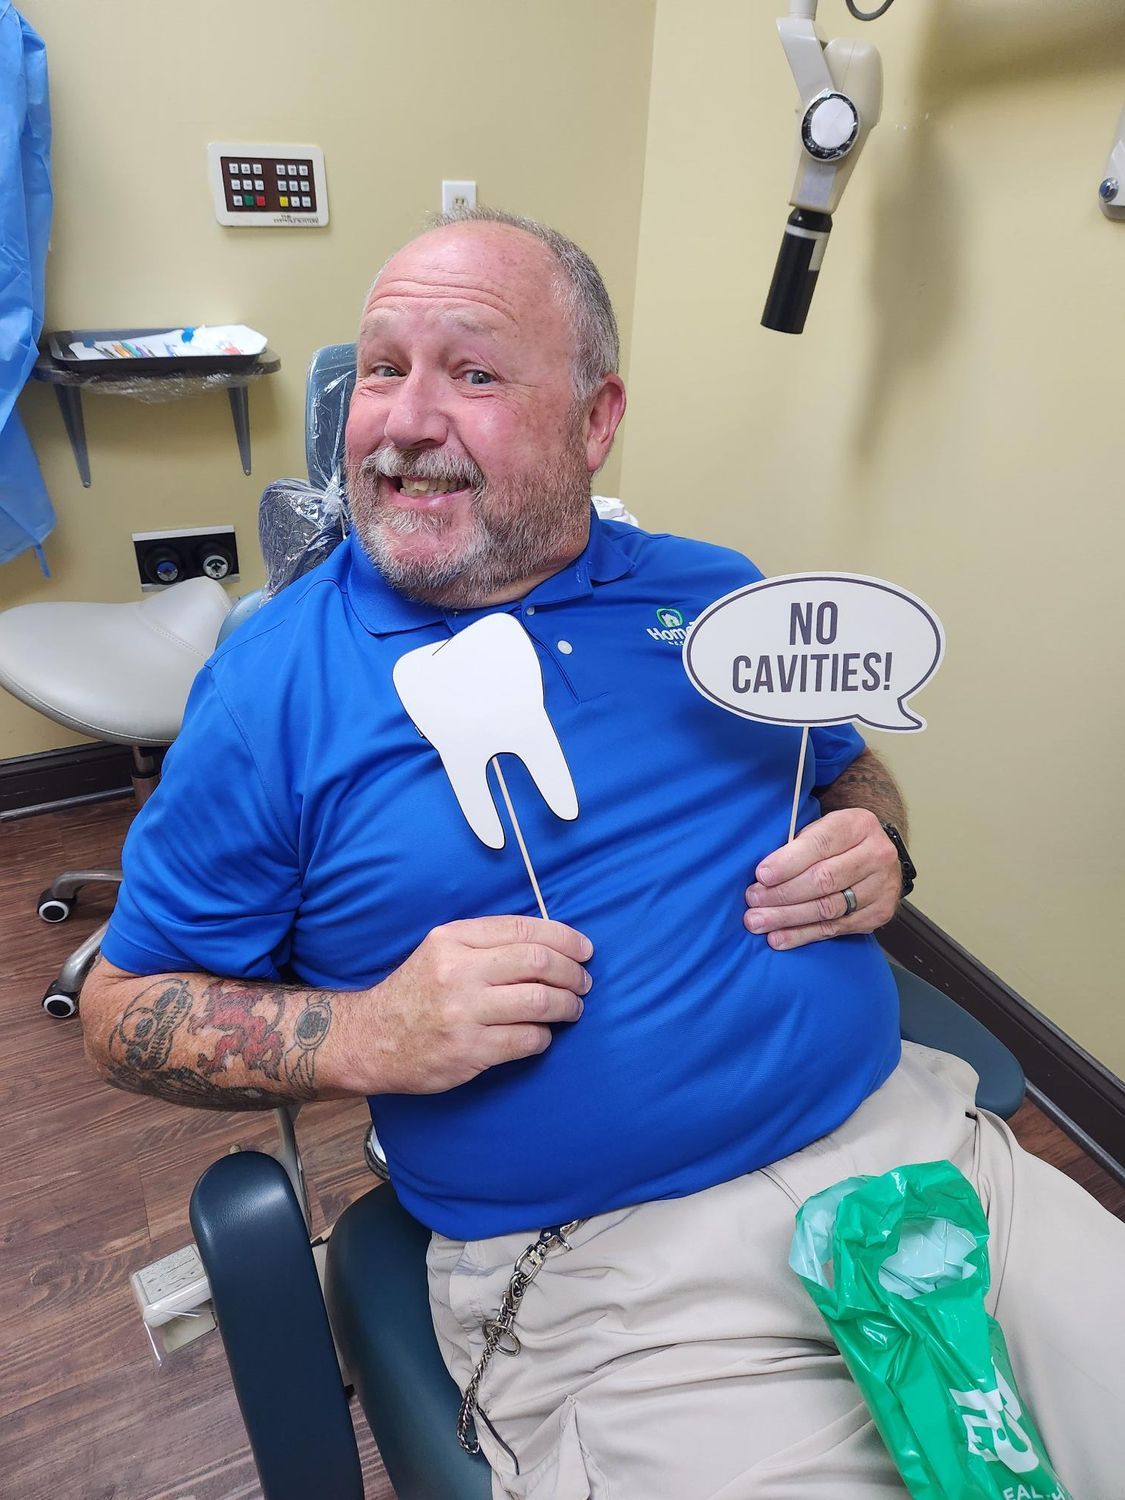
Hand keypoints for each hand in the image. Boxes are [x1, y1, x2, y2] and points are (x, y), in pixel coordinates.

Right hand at [361, 915, 592, 1093]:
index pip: (523, 929)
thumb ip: (486, 943)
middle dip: (572, 973)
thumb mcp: (441, 951)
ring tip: (572, 1009)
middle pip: (538, 963)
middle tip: (583, 982)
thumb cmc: (416, 993)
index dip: (564, 938)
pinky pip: (527, 1039)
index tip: (584, 950)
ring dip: (567, 1005)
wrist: (370, 1039)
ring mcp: (463, 1012)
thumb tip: (550, 944)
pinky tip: (541, 1035)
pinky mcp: (468, 1050)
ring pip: (539, 1001)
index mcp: (453, 938)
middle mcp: (458, 970)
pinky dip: (544, 1036)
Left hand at [743, 809, 900, 950]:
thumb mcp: (823, 828)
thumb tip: (763, 875)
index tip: (761, 876)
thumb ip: (798, 845)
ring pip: (828, 908)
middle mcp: (877, 855)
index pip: (820, 845)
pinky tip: (779, 938)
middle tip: (753, 901)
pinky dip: (803, 935)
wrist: (878, 856)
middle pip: (824, 880)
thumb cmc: (839, 841)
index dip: (788, 862)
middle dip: (783, 893)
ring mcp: (882, 887)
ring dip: (788, 918)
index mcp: (859, 825)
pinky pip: (835, 928)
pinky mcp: (879, 914)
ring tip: (758, 922)